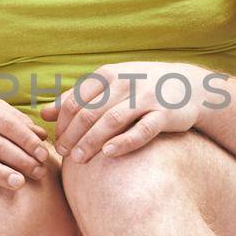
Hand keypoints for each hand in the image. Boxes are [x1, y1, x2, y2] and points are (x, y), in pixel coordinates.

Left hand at [40, 62, 219, 161]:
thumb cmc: (140, 88)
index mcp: (107, 75)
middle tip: (63, 155)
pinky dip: (124, 142)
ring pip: (111, 121)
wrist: (189, 86)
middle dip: (73, 136)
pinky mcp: (165, 114)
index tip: (57, 143)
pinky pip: (142, 130)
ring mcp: (146, 98)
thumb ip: (78, 98)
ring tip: (79, 159)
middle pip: (89, 112)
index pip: (75, 100)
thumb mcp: (109, 86)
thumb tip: (45, 113)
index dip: (62, 124)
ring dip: (92, 141)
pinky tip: (108, 154)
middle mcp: (125, 83)